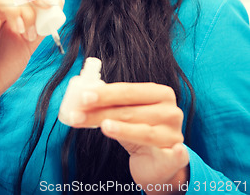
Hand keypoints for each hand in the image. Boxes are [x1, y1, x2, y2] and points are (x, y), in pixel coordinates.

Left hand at [69, 82, 188, 190]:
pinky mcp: (176, 159)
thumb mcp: (127, 114)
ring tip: (103, 126)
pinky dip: (176, 154)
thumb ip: (112, 104)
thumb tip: (82, 98)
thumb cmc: (139, 130)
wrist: (157, 162)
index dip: (105, 93)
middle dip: (100, 112)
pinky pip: (175, 156)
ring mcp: (174, 134)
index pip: (129, 91)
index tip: (83, 97)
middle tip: (78, 114)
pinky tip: (175, 151)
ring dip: (121, 129)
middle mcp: (170, 111)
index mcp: (160, 93)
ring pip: (143, 132)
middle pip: (130, 111)